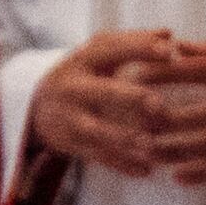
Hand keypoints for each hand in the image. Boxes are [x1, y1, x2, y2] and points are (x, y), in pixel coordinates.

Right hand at [31, 31, 180, 180]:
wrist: (35, 105)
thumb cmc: (82, 73)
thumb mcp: (98, 54)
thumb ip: (132, 43)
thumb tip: (169, 34)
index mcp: (82, 60)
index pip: (111, 50)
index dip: (140, 49)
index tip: (170, 52)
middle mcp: (73, 89)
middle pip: (103, 92)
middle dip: (130, 99)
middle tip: (160, 105)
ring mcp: (70, 119)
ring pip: (97, 131)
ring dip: (125, 138)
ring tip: (153, 145)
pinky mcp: (70, 144)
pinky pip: (97, 156)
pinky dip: (120, 164)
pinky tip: (145, 170)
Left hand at [138, 39, 205, 185]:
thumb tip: (177, 46)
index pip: (194, 72)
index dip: (161, 73)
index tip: (133, 73)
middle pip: (189, 116)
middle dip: (156, 119)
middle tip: (131, 118)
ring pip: (199, 149)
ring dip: (167, 152)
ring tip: (143, 149)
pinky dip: (196, 176)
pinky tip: (175, 176)